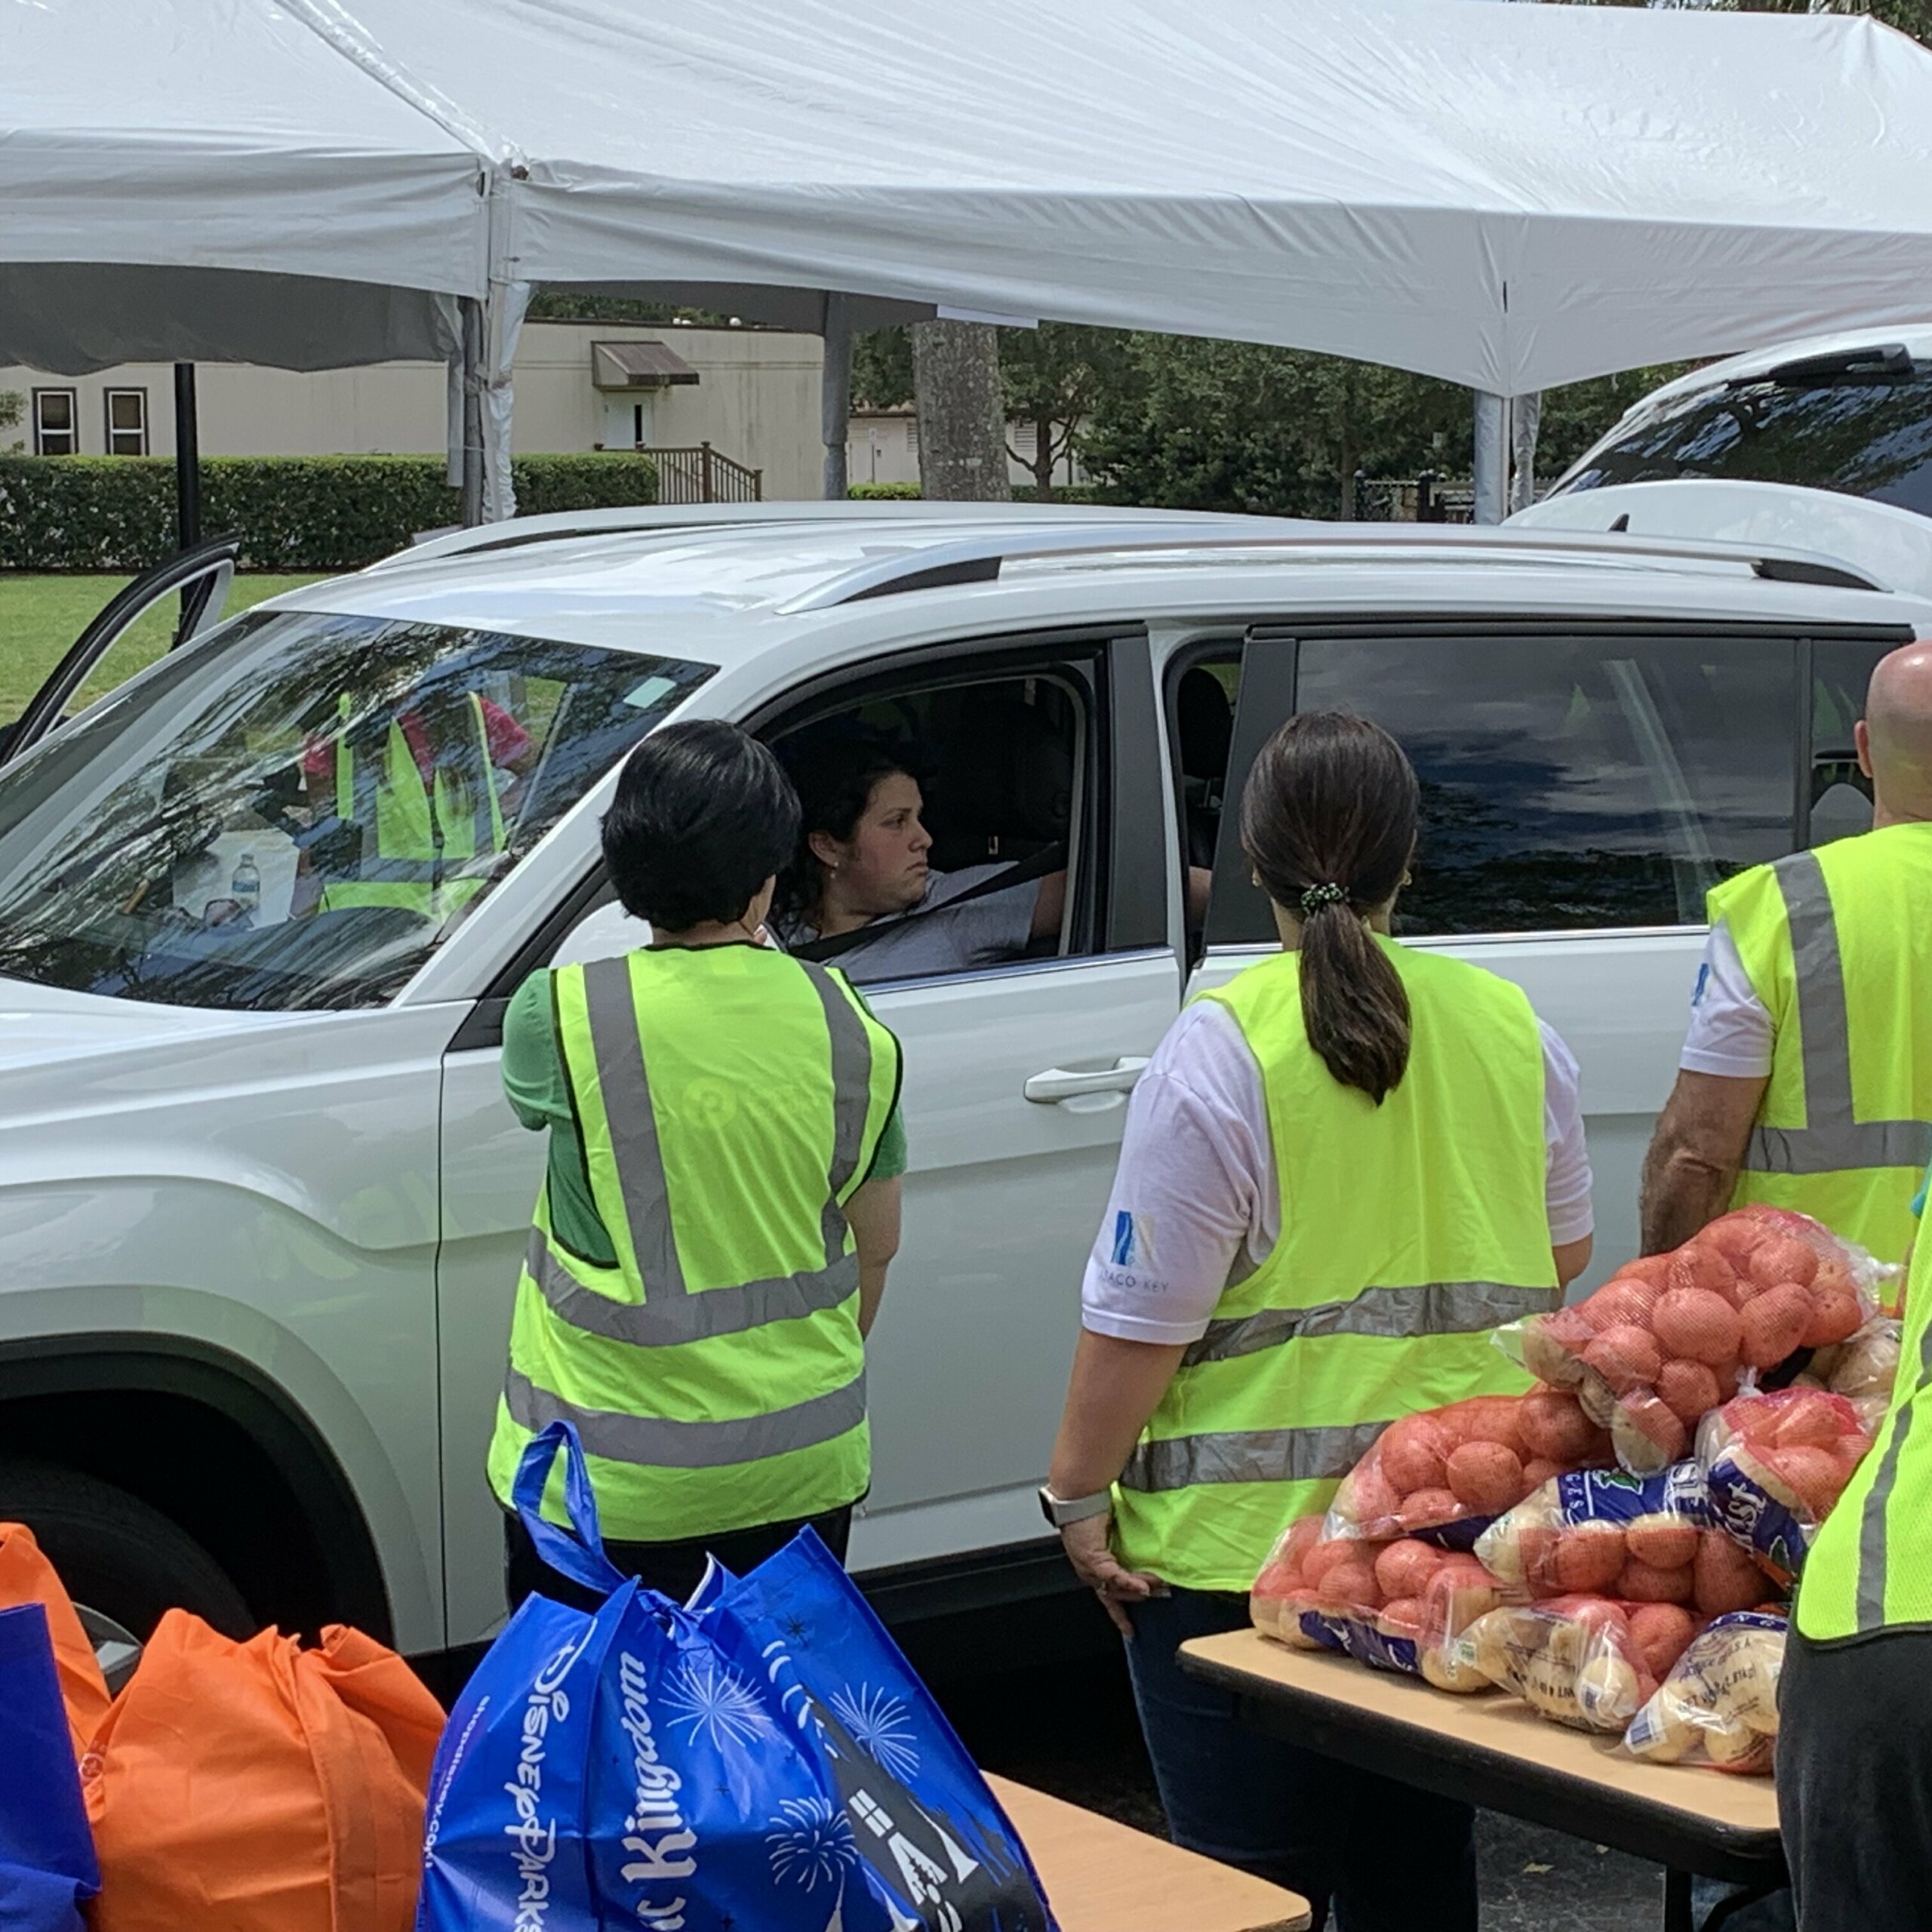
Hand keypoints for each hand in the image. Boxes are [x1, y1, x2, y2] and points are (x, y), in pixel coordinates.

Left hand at [1058, 1512, 1165, 1638]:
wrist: (1077, 1496)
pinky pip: (1114, 1576)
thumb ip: (1122, 1548)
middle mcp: (1088, 1573)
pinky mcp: (1093, 1559)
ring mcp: (1089, 1568)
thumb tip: (1143, 1551)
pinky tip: (1144, 1585)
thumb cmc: (1090, 1510)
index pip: (1106, 1596)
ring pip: (1116, 1588)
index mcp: (1091, 1568)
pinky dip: (1130, 1582)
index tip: (1130, 1630)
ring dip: (1139, 1588)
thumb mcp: (1109, 1534)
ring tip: (1159, 1585)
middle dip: (1138, 1597)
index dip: (1118, 1615)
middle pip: (1114, 1595)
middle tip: (1161, 1593)